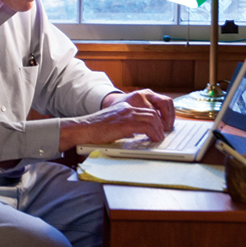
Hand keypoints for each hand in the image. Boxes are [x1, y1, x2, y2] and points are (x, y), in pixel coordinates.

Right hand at [59, 89, 175, 151]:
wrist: (82, 128)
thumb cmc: (94, 130)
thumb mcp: (113, 126)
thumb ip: (124, 127)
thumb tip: (134, 135)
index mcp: (124, 107)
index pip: (146, 110)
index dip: (156, 119)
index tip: (159, 129)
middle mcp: (127, 108)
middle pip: (152, 113)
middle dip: (160, 124)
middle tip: (162, 134)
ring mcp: (126, 115)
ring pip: (152, 118)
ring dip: (159, 129)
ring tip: (160, 138)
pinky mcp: (125, 124)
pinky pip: (146, 126)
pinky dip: (153, 133)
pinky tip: (154, 139)